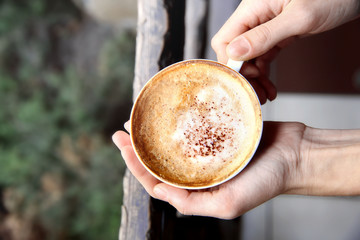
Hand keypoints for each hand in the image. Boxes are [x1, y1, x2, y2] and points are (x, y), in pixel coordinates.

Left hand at [112, 121, 305, 218]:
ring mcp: (208, 151)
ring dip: (156, 131)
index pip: (158, 180)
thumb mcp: (229, 204)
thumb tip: (159, 192)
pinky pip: (194, 128)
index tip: (122, 145)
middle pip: (161, 159)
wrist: (295, 155)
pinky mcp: (218, 133)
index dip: (136, 164)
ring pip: (174, 142)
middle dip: (139, 145)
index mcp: (198, 189)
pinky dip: (179, 122)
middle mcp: (200, 171)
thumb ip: (193, 204)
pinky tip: (170, 111)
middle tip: (123, 127)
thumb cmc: (268, 182)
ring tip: (139, 117)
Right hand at [212, 0, 359, 103]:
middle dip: (243, 74)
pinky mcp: (278, 33)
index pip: (225, 39)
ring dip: (254, 77)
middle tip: (255, 92)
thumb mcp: (299, 17)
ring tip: (264, 94)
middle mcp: (256, 16)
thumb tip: (234, 52)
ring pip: (249, 56)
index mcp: (253, 7)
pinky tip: (269, 84)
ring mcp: (266, 25)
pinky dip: (264, 72)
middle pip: (234, 50)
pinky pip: (263, 55)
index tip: (243, 79)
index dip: (229, 62)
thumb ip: (265, 35)